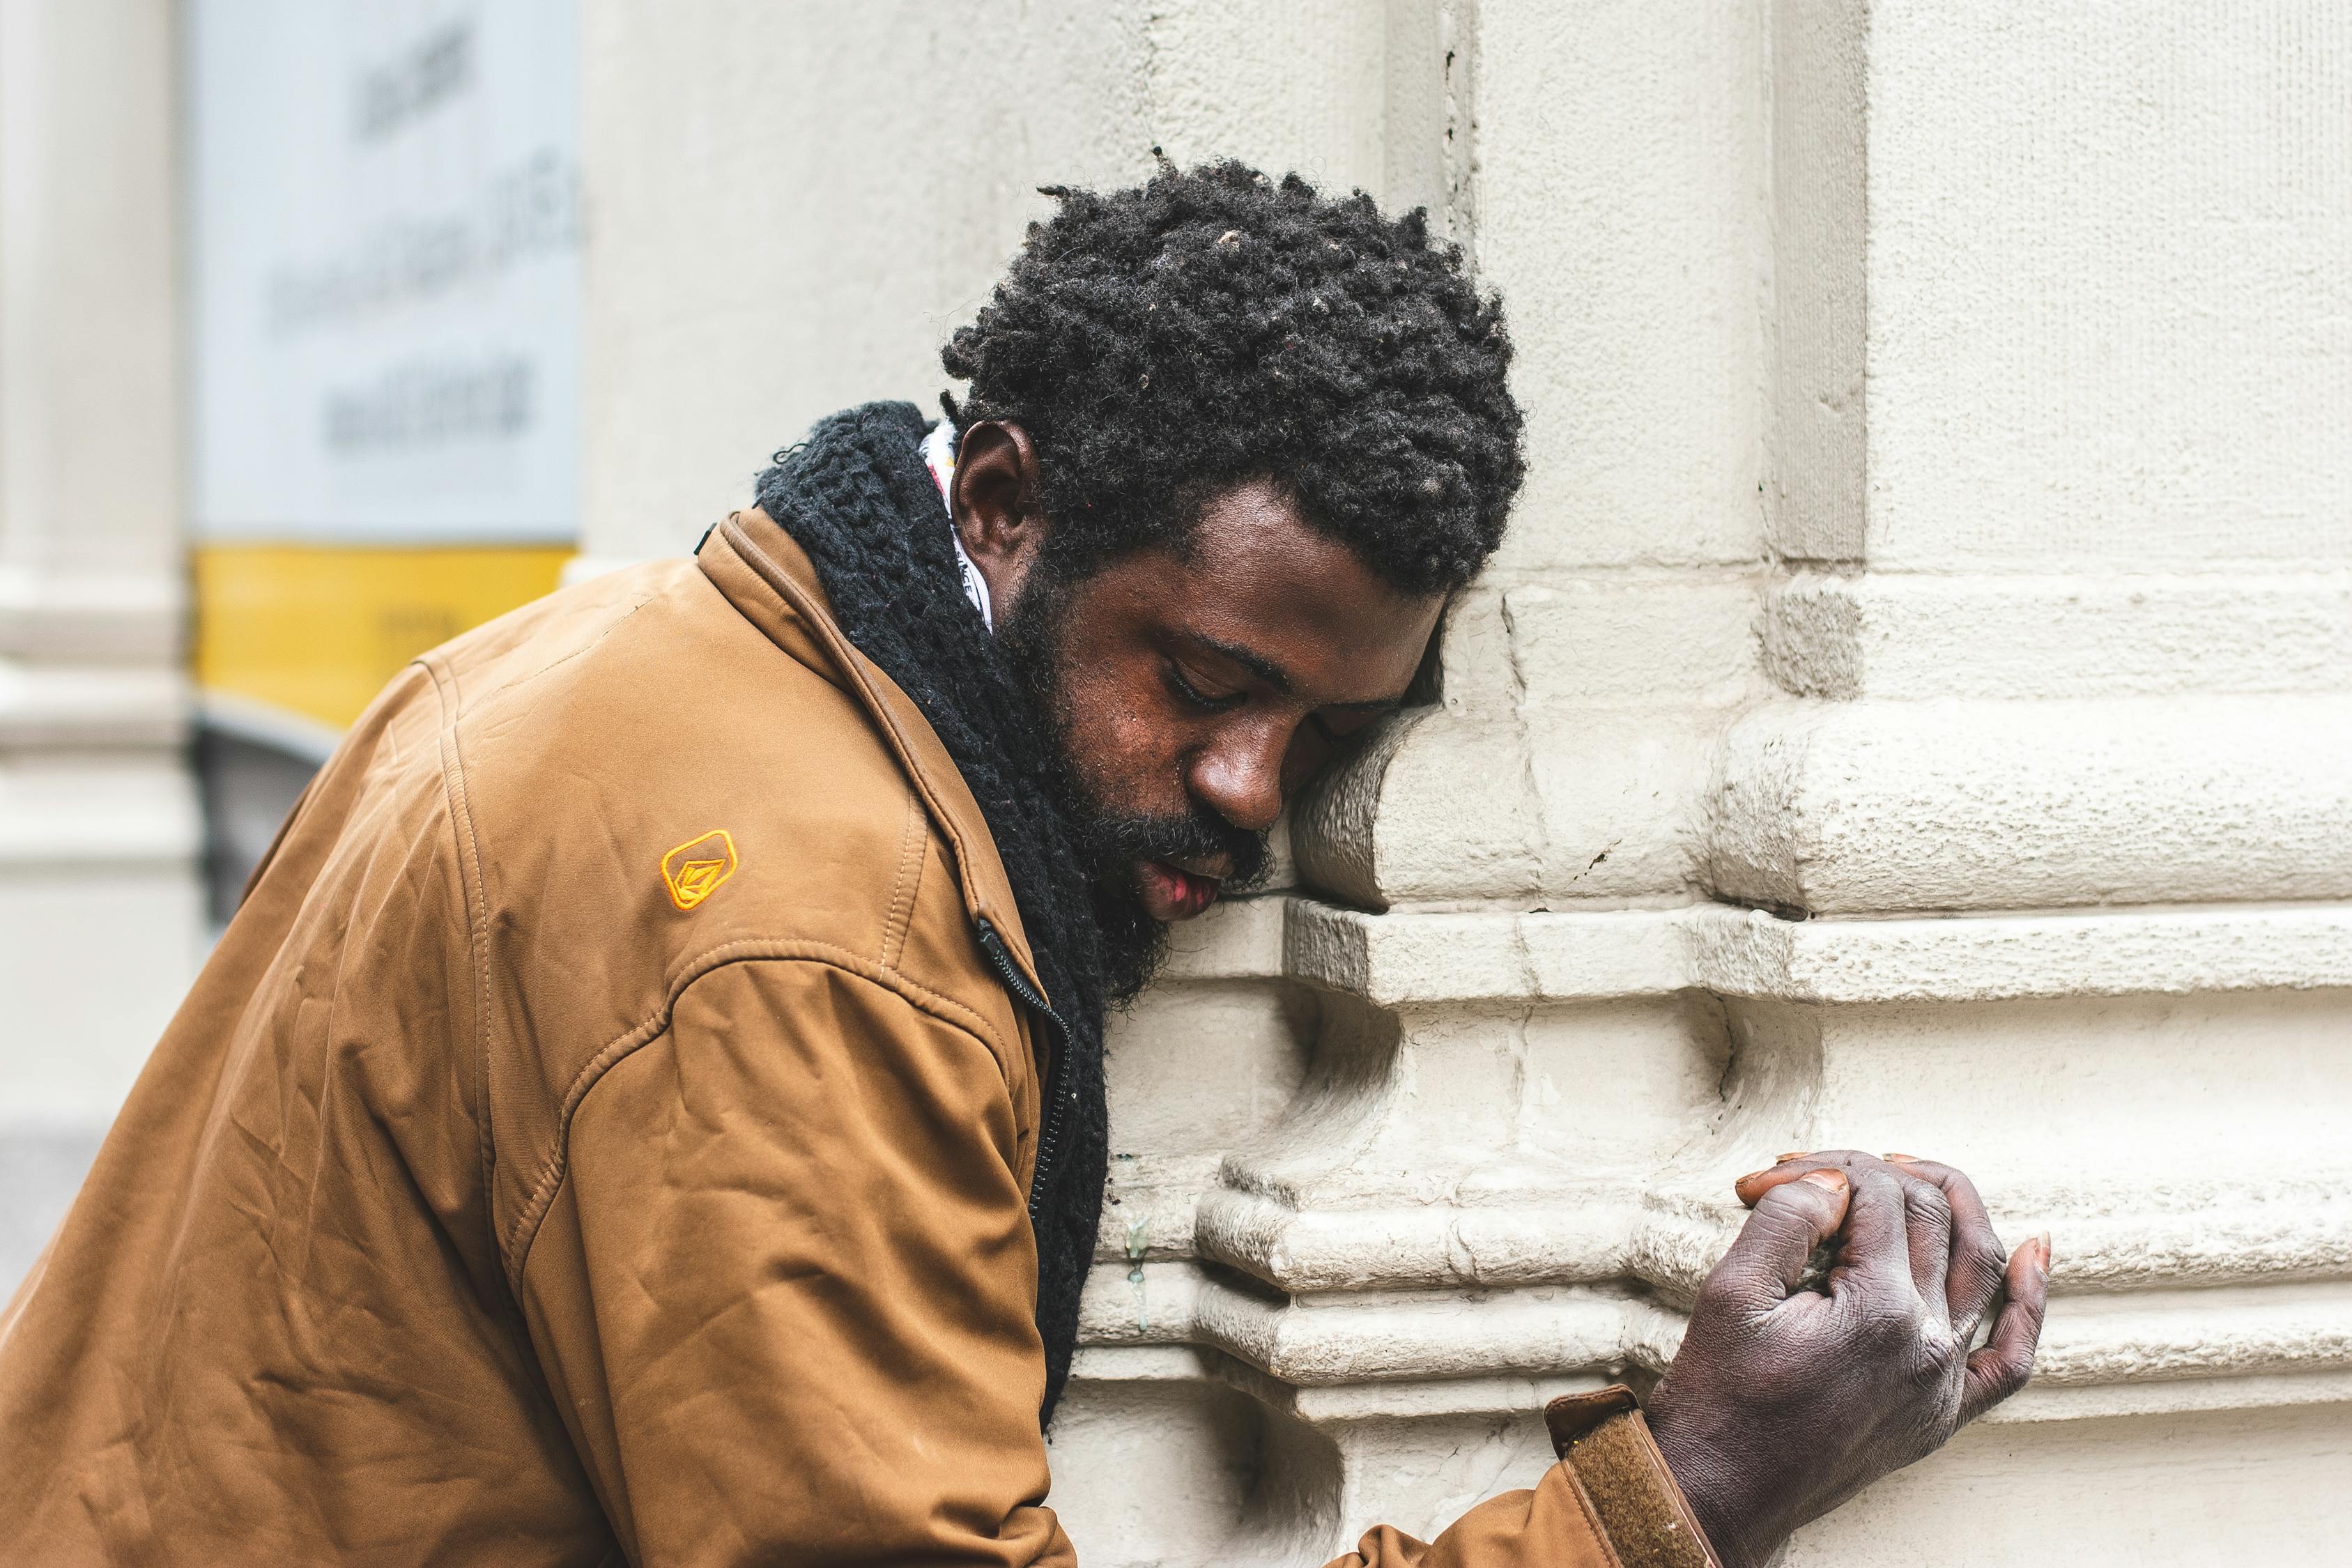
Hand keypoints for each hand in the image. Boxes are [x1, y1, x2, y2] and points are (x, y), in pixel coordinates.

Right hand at [1643, 1151, 2050, 1567]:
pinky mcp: (1941, 1414)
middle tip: (1812, 1171)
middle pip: (1930, 1218)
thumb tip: (1835, 1180)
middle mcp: (1929, 1345)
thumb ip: (1788, 1218)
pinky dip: (2028, 1301)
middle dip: (1870, 1176)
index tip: (1764, 1180)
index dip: (1820, 1169)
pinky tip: (2033, 1253)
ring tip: (1911, 1169)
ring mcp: (1943, 1383)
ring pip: (1980, 1267)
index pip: (1877, 1196)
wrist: (1720, 1493)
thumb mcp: (1732, 1291)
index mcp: (1880, 1311)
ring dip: (1954, 1206)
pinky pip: (2009, 1356)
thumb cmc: (1718, 1399)